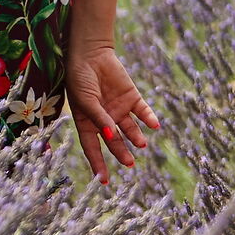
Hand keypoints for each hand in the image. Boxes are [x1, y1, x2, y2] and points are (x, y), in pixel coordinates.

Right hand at [64, 43, 159, 184]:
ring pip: (130, 129)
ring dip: (136, 137)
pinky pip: (143, 111)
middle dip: (121, 153)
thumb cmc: (80, 78)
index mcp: (87, 122)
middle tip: (130, 163)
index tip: (104, 181)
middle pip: (114, 141)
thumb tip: (111, 137)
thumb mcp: (86, 101)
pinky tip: (154, 125)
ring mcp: (119, 109)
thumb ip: (99, 119)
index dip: (98, 164)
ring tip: (141, 144)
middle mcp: (104, 119)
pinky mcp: (132, 97)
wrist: (90, 53)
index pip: (92, 148)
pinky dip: (149, 118)